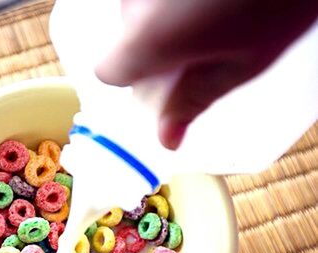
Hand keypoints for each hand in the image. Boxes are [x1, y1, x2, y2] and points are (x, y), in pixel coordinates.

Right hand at [95, 0, 317, 148]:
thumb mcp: (244, 61)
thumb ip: (195, 99)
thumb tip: (165, 138)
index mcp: (150, 38)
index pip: (109, 71)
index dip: (132, 80)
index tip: (158, 82)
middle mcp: (138, 0)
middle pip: (126, 35)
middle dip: (154, 45)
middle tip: (202, 43)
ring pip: (141, 6)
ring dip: (165, 16)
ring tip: (213, 13)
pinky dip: (173, 1)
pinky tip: (209, 1)